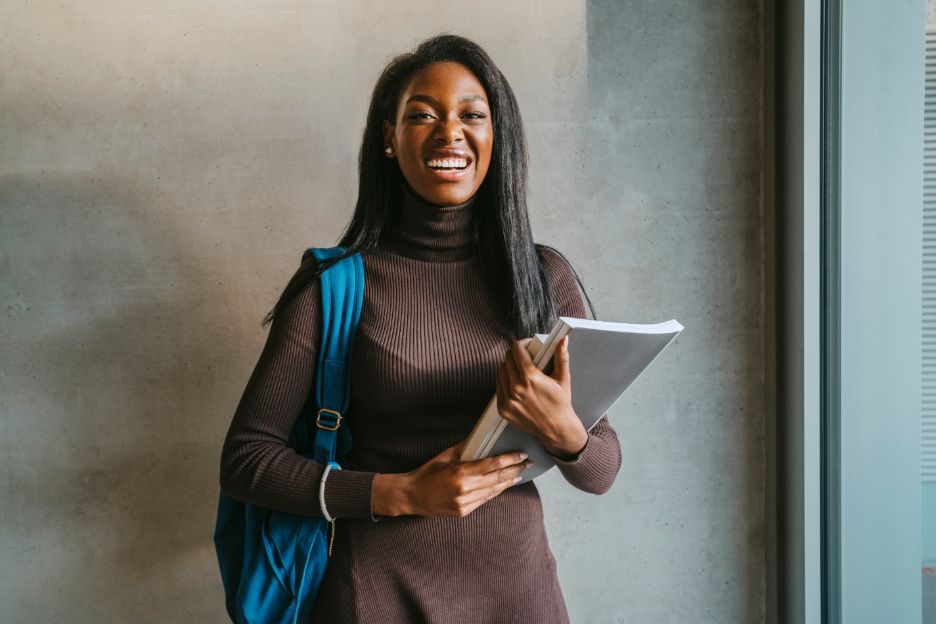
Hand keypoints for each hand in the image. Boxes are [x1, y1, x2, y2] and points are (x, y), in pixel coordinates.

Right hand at [373, 441, 532, 517]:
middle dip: (515, 470)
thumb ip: (466, 448)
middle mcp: (465, 490)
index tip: (522, 454)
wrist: (411, 496)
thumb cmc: (427, 472)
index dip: (510, 459)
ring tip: (520, 473)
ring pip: (494, 491)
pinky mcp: (464, 512)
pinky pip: (485, 500)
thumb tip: (483, 438)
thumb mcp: (446, 456)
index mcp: (460, 473)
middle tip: (529, 463)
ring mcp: (465, 503)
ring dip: (509, 482)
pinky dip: (496, 491)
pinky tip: (504, 485)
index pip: (492, 465)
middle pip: (497, 479)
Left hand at [495, 335, 587, 458]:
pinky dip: (505, 381)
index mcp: (531, 378)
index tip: (525, 344)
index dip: (521, 343)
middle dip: (515, 354)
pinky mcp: (502, 408)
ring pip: (501, 371)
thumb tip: (563, 339)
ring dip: (508, 367)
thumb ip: (561, 356)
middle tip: (523, 356)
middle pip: (507, 359)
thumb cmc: (560, 403)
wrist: (555, 428)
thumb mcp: (563, 378)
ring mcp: (508, 399)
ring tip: (519, 369)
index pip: (517, 350)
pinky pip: (498, 386)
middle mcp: (516, 388)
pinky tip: (514, 382)